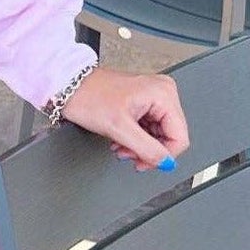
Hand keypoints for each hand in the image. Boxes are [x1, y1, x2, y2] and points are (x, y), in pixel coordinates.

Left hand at [59, 65, 187, 171]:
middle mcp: (162, 92)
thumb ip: (146, 149)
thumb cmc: (88, 96)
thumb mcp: (119, 128)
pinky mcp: (143, 103)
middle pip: (169, 137)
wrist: (69, 86)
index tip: (146, 162)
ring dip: (139, 147)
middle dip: (148, 151)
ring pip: (158, 136)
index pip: (179, 137)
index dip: (164, 156)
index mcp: (163, 94)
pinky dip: (135, 140)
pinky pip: (148, 129)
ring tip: (120, 146)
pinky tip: (121, 140)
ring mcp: (153, 97)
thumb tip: (165, 162)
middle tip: (128, 155)